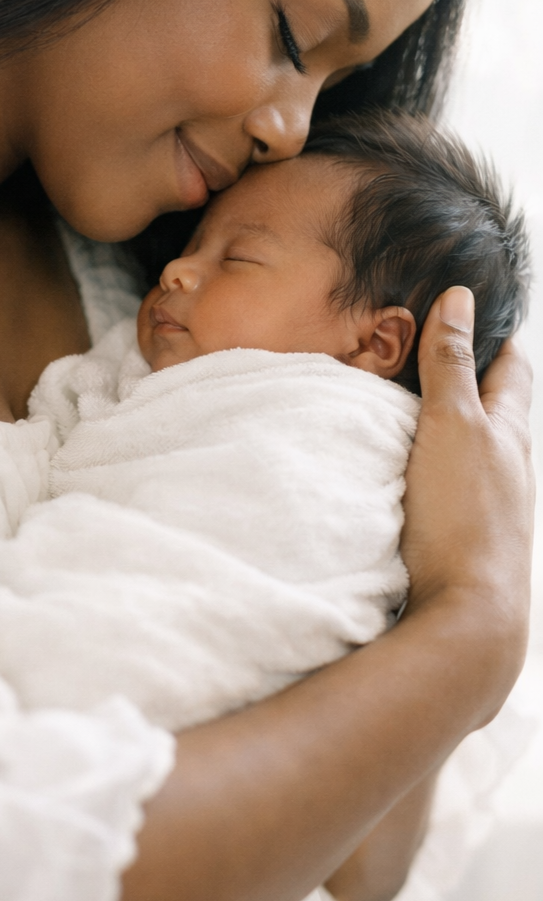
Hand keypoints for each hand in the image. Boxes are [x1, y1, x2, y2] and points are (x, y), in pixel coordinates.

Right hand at [401, 286, 533, 714]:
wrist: (467, 616)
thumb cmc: (465, 514)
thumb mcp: (453, 423)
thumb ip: (451, 363)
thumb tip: (460, 299)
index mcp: (511, 431)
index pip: (511, 368)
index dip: (493, 335)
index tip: (471, 308)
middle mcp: (508, 466)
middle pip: (495, 407)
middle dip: (470, 376)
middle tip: (431, 347)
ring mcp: (487, 503)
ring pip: (471, 448)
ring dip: (447, 422)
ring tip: (409, 402)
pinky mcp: (460, 533)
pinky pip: (448, 482)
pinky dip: (431, 462)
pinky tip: (405, 467)